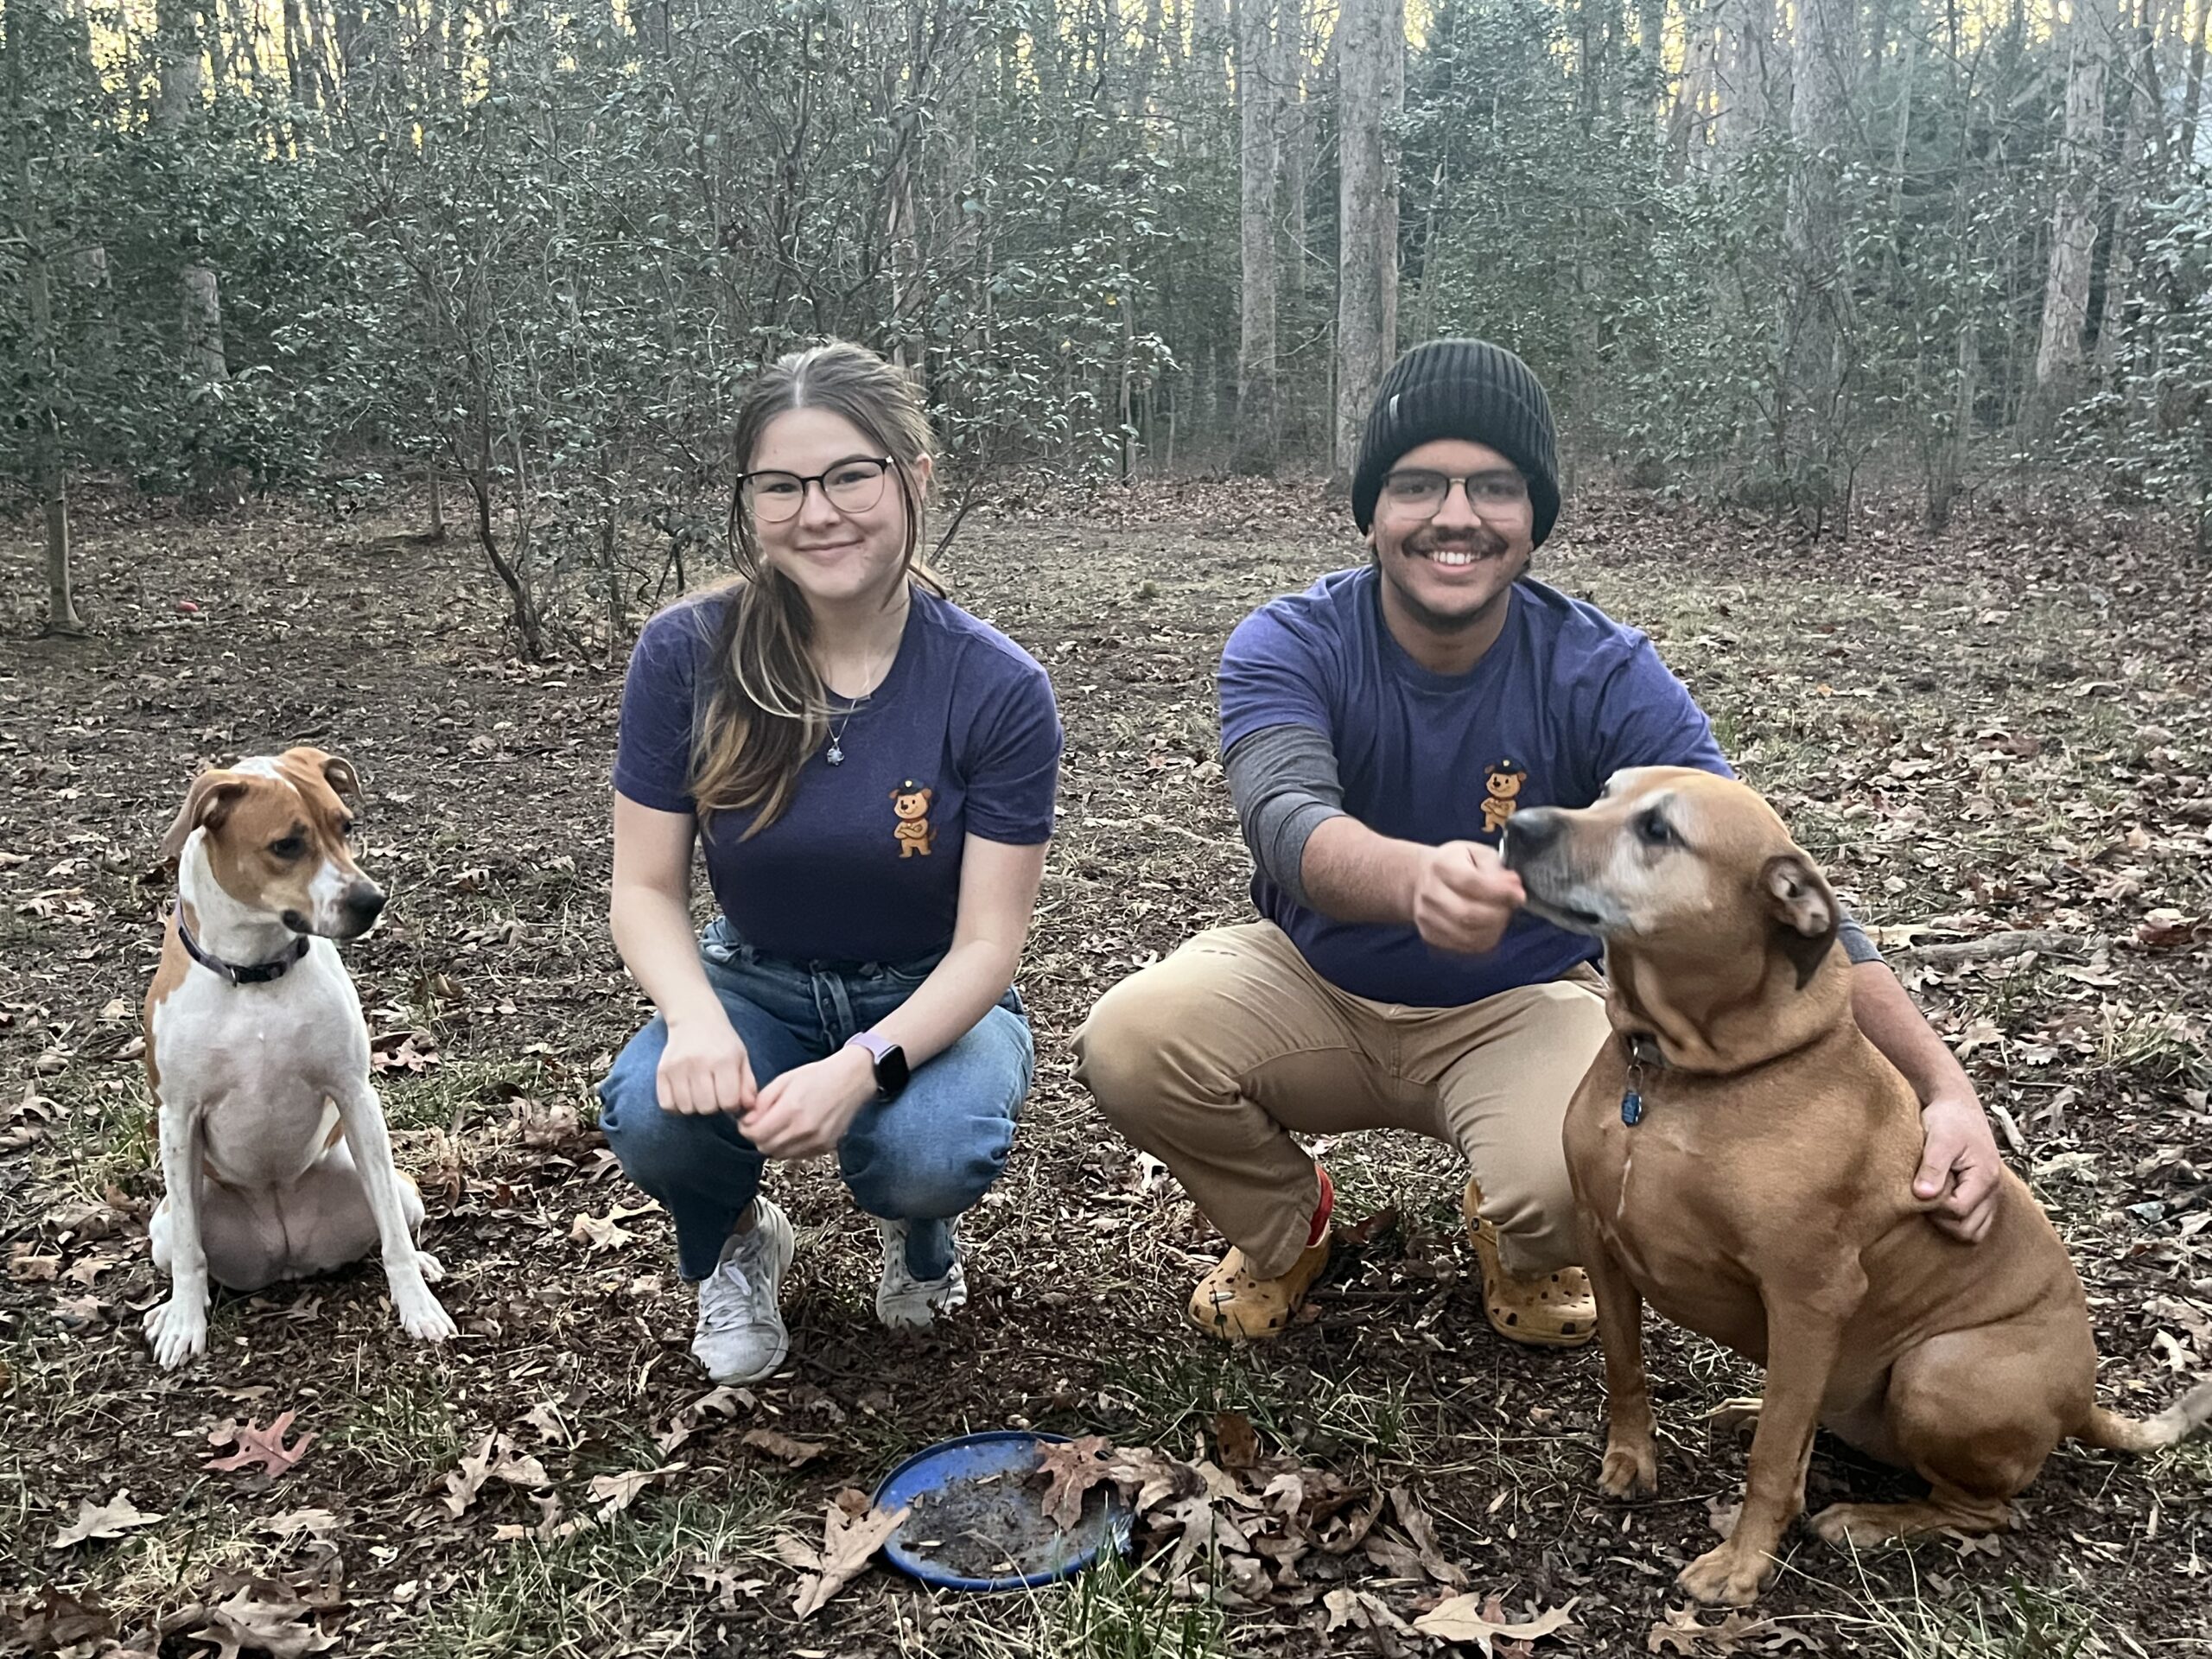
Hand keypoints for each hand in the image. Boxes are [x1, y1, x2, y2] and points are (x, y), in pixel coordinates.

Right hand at [656, 1013, 756, 1115]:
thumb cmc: (721, 1042)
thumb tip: (749, 1108)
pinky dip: (676, 1106)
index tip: (729, 1097)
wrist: (694, 1018)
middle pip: (707, 1108)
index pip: (728, 1102)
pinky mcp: (662, 1071)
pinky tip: (684, 1095)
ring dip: (695, 1106)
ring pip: (687, 1108)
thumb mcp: (741, 1058)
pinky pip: (667, 1105)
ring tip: (699, 1093)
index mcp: (724, 1060)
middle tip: (713, 1094)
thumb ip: (747, 1084)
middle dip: (713, 1106)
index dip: (731, 1105)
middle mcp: (700, 1063)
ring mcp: (678, 1067)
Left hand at [743, 1047, 876, 1160]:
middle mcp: (804, 1129)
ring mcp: (816, 1141)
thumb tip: (748, 1121)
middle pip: (765, 1147)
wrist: (852, 1080)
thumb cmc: (818, 1076)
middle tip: (760, 1124)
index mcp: (791, 1109)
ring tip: (777, 1128)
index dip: (746, 1129)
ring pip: (780, 1155)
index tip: (747, 1122)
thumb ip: (763, 1101)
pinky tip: (793, 1132)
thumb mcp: (784, 1080)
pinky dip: (789, 1148)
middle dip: (757, 1137)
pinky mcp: (825, 1147)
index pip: (756, 1134)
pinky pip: (797, 1155)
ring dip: (773, 1144)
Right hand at [1410, 840, 1524, 955]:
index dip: (1499, 892)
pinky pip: (1464, 946)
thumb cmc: (1457, 864)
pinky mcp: (1429, 934)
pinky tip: (1489, 928)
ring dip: (1493, 929)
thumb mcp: (1479, 854)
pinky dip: (1483, 940)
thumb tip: (1513, 886)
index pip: (1471, 883)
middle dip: (1498, 915)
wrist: (1425, 877)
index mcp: (1442, 865)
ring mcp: (1427, 916)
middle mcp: (1429, 892)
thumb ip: (1497, 869)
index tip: (1518, 895)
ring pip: (1467, 934)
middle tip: (1510, 907)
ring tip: (1501, 917)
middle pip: (1468, 914)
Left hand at [1914, 1089, 2002, 1242]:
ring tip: (1933, 1199)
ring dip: (1950, 1223)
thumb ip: (1932, 1168)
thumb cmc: (1948, 1118)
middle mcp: (1993, 1190)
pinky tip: (1939, 1202)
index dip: (1934, 1206)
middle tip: (1926, 1195)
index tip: (1919, 1188)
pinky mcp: (1981, 1193)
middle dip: (1942, 1219)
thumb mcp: (1938, 1140)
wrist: (1956, 1103)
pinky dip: (1957, 1219)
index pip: (1958, 1211)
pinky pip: (1974, 1221)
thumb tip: (1923, 1195)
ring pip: (1973, 1230)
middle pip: (1968, 1229)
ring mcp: (1989, 1194)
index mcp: (1985, 1177)